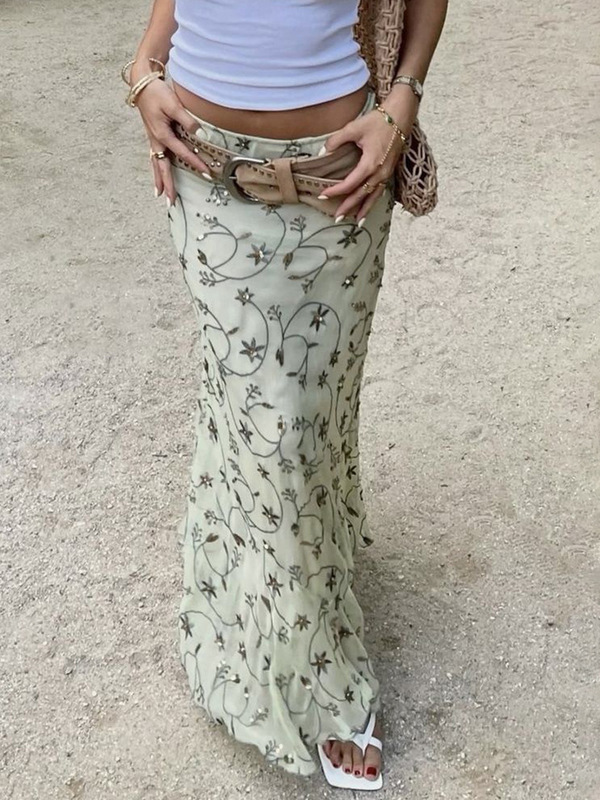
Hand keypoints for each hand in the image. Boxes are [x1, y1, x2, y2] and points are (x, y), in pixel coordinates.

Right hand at [132, 73, 212, 205]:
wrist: (142, 82)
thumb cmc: (157, 92)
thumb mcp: (174, 104)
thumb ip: (188, 120)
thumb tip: (201, 134)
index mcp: (162, 134)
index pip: (182, 153)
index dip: (195, 164)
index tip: (207, 174)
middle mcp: (156, 140)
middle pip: (162, 167)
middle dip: (168, 185)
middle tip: (171, 202)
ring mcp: (153, 139)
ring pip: (156, 164)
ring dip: (159, 180)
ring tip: (160, 195)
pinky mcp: (153, 136)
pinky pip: (154, 157)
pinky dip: (155, 169)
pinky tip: (157, 175)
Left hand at [318, 90, 419, 222]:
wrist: (400, 116)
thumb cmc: (378, 121)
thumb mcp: (353, 128)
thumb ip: (336, 141)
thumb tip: (323, 152)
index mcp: (370, 164)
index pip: (350, 183)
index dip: (335, 191)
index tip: (323, 195)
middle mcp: (380, 173)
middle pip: (361, 195)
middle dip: (348, 207)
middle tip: (336, 218)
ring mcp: (386, 174)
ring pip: (373, 197)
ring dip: (363, 210)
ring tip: (355, 222)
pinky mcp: (389, 172)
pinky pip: (380, 191)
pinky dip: (373, 202)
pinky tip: (367, 209)